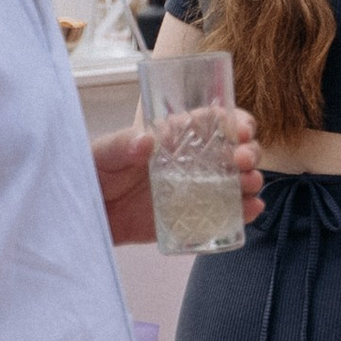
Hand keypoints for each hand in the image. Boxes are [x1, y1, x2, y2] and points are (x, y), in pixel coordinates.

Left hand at [93, 108, 263, 244]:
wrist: (89, 215)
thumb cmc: (96, 173)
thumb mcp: (104, 153)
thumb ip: (122, 145)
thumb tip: (146, 140)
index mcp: (177, 137)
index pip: (215, 122)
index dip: (235, 122)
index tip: (242, 130)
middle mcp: (194, 161)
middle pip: (236, 150)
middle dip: (249, 152)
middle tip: (242, 161)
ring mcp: (197, 190)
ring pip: (238, 181)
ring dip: (252, 180)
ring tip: (249, 186)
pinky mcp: (193, 218)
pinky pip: (226, 215)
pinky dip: (244, 213)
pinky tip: (249, 210)